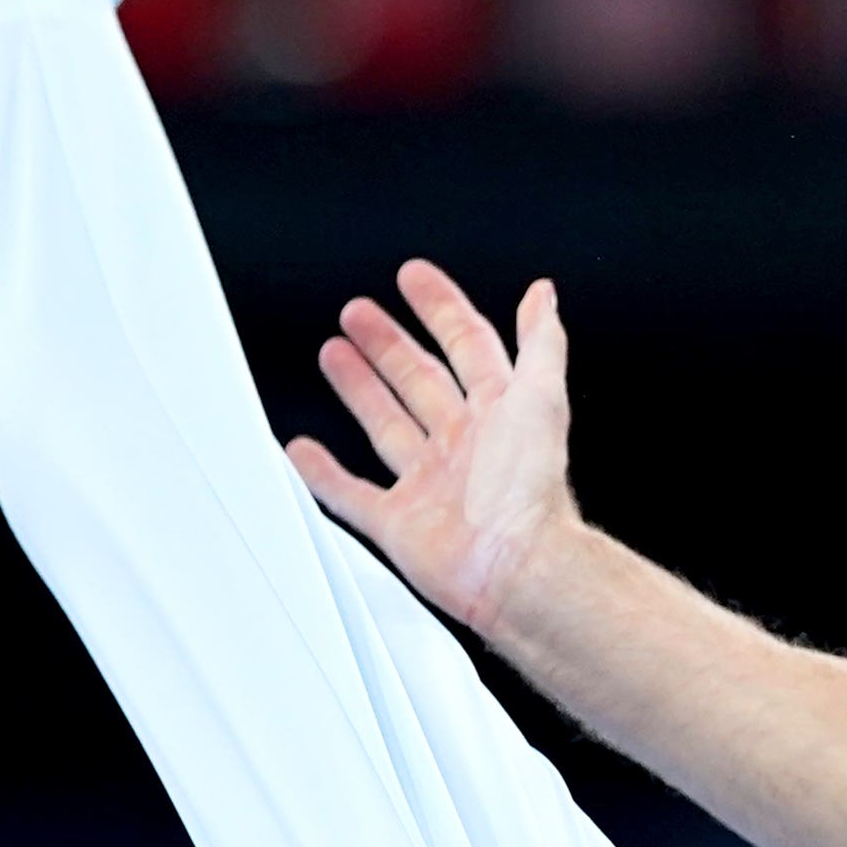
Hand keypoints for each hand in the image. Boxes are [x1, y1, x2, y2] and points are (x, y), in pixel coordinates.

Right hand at [286, 259, 578, 637]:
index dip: (440, 309)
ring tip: (334, 354)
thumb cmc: (531, 491)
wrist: (518, 567)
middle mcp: (463, 445)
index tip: (412, 278)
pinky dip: (325, 475)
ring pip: (386, 425)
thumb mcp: (542, 398)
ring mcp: (430, 484)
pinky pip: (354, 496)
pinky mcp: (401, 525)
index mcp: (497, 412)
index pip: (465, 344)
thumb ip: (541, 343)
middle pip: (417, 380)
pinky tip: (303, 451)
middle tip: (358, 313)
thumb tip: (543, 295)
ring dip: (360, 389)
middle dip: (388, 345)